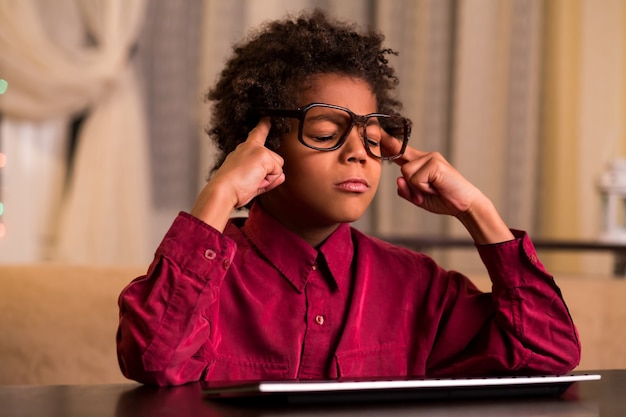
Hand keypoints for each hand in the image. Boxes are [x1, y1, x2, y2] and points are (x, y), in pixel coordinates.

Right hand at [190, 118, 284, 229]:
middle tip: (250, 181)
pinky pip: (277, 173)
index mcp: (243, 150)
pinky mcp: (263, 156)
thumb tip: (281, 175)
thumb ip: (266, 176)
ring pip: (278, 168)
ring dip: (268, 179)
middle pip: (275, 161)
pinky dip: (269, 182)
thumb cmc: (232, 188)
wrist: (223, 191)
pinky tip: (254, 181)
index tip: (267, 116)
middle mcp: (250, 147)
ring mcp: (258, 150)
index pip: (256, 134)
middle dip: (269, 175)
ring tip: (251, 181)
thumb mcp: (250, 180)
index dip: (263, 125)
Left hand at [382, 135, 513, 243]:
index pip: (400, 151)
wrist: (465, 205)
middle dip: (411, 185)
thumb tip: (398, 178)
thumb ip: (405, 190)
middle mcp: (426, 157)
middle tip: (430, 192)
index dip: (387, 143)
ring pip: (407, 173)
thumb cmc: (443, 200)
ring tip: (434, 190)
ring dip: (417, 188)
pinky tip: (437, 188)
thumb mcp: (418, 198)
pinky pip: (415, 178)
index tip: (375, 132)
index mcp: (420, 163)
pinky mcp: (435, 163)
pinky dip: (424, 188)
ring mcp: (431, 158)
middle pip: (402, 166)